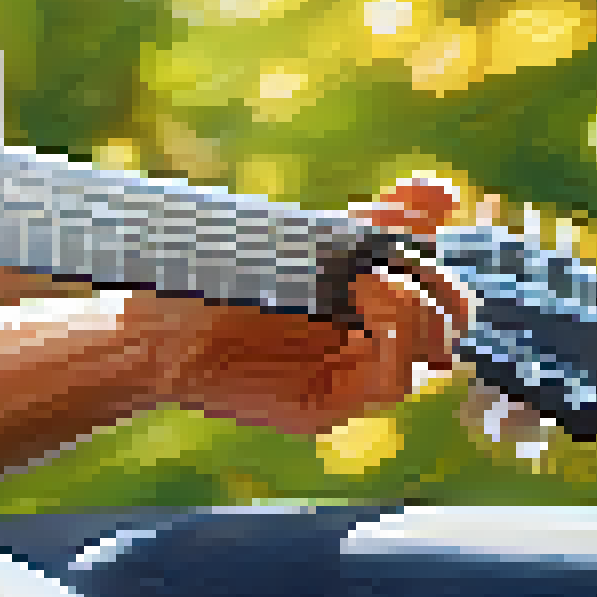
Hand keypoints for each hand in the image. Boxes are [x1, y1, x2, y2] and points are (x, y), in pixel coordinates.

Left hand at [128, 195, 472, 436]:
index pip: (430, 272)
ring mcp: (347, 373)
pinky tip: (363, 313)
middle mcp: (360, 335)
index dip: (433, 238)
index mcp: (356, 291)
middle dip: (442, 286)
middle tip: (399, 264)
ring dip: (413, 311)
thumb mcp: (292, 237)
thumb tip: (439, 191)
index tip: (420, 205)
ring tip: (366, 283)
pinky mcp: (328, 405)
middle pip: (448, 318)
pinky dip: (393, 345)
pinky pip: (393, 385)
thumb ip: (367, 220)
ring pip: (431, 353)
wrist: (147, 325)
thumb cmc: (210, 277)